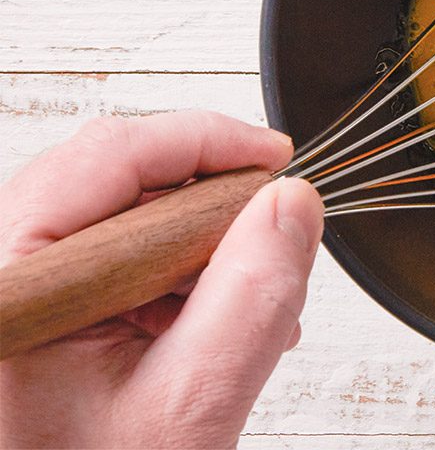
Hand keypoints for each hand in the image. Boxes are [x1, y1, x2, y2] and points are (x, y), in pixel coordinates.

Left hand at [0, 111, 323, 448]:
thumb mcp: (189, 404)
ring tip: (253, 305)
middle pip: (118, 177)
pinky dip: (180, 275)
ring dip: (202, 244)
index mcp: (10, 284)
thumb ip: (250, 297)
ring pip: (124, 215)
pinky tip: (217, 320)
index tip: (279, 161)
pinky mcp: (46, 315)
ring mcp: (23, 295)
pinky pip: (117, 259)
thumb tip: (294, 204)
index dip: (208, 142)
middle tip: (278, 229)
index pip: (112, 157)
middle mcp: (3, 276)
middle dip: (213, 200)